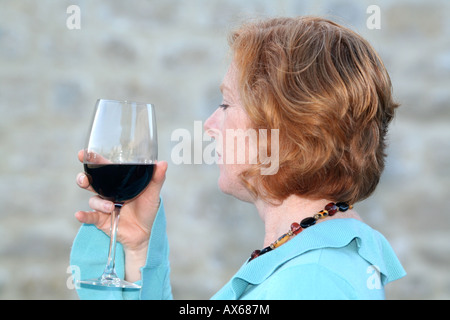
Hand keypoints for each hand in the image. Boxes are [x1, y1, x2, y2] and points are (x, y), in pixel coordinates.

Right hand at [75, 150, 167, 280]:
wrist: (145, 232)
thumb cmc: (147, 209)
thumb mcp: (153, 193)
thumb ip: (157, 178)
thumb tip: (163, 163)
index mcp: (117, 182)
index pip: (102, 168)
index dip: (92, 160)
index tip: (83, 154)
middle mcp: (107, 192)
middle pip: (90, 181)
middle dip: (84, 178)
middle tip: (84, 178)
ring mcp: (102, 206)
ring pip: (93, 200)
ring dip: (99, 202)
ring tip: (111, 207)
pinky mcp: (101, 220)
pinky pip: (89, 217)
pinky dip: (83, 215)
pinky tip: (79, 214)